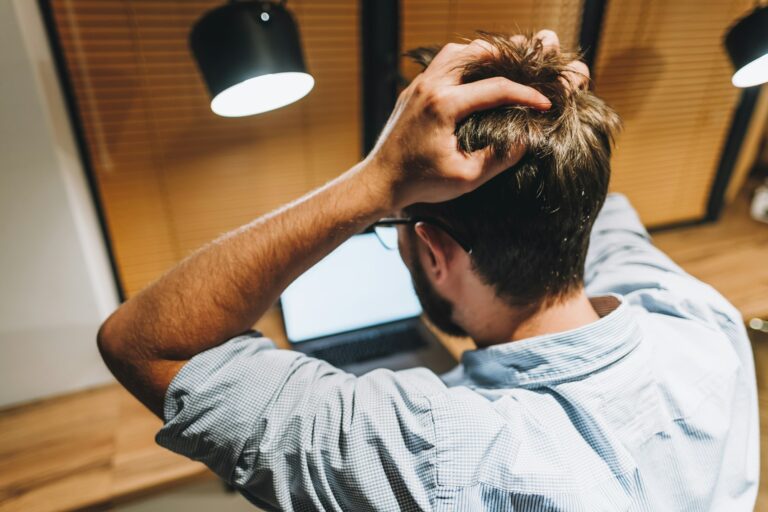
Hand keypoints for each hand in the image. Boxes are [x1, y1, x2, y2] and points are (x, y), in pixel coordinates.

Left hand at [363, 30, 588, 210]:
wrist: (380, 181)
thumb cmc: (420, 182)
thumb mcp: (465, 178)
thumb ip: (498, 159)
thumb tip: (526, 140)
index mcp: (443, 105)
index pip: (496, 88)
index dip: (526, 95)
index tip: (544, 104)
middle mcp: (429, 87)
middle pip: (475, 53)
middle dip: (506, 60)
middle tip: (528, 73)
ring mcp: (418, 86)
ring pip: (455, 53)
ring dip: (481, 58)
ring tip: (502, 72)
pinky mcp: (412, 91)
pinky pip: (441, 65)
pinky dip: (463, 66)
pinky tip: (475, 83)